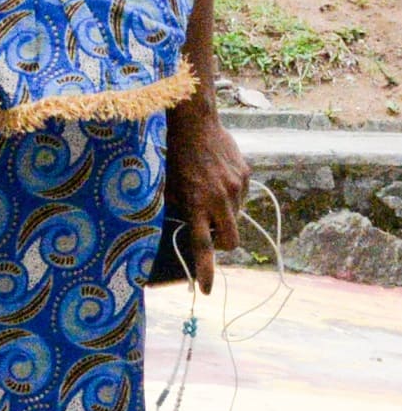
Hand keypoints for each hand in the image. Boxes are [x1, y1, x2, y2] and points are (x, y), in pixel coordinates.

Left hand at [164, 99, 248, 292]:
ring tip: (205, 191)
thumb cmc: (171, 152)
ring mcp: (237, 187)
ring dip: (223, 215)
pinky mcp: (246, 174)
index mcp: (197, 203)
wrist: (193, 120)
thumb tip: (183, 226)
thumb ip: (175, 207)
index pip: (203, 246)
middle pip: (230, 240)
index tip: (207, 290)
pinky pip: (240, 196)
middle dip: (222, 243)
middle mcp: (221, 199)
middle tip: (207, 230)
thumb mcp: (165, 184)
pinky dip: (229, 195)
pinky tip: (215, 176)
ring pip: (236, 217)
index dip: (206, 270)